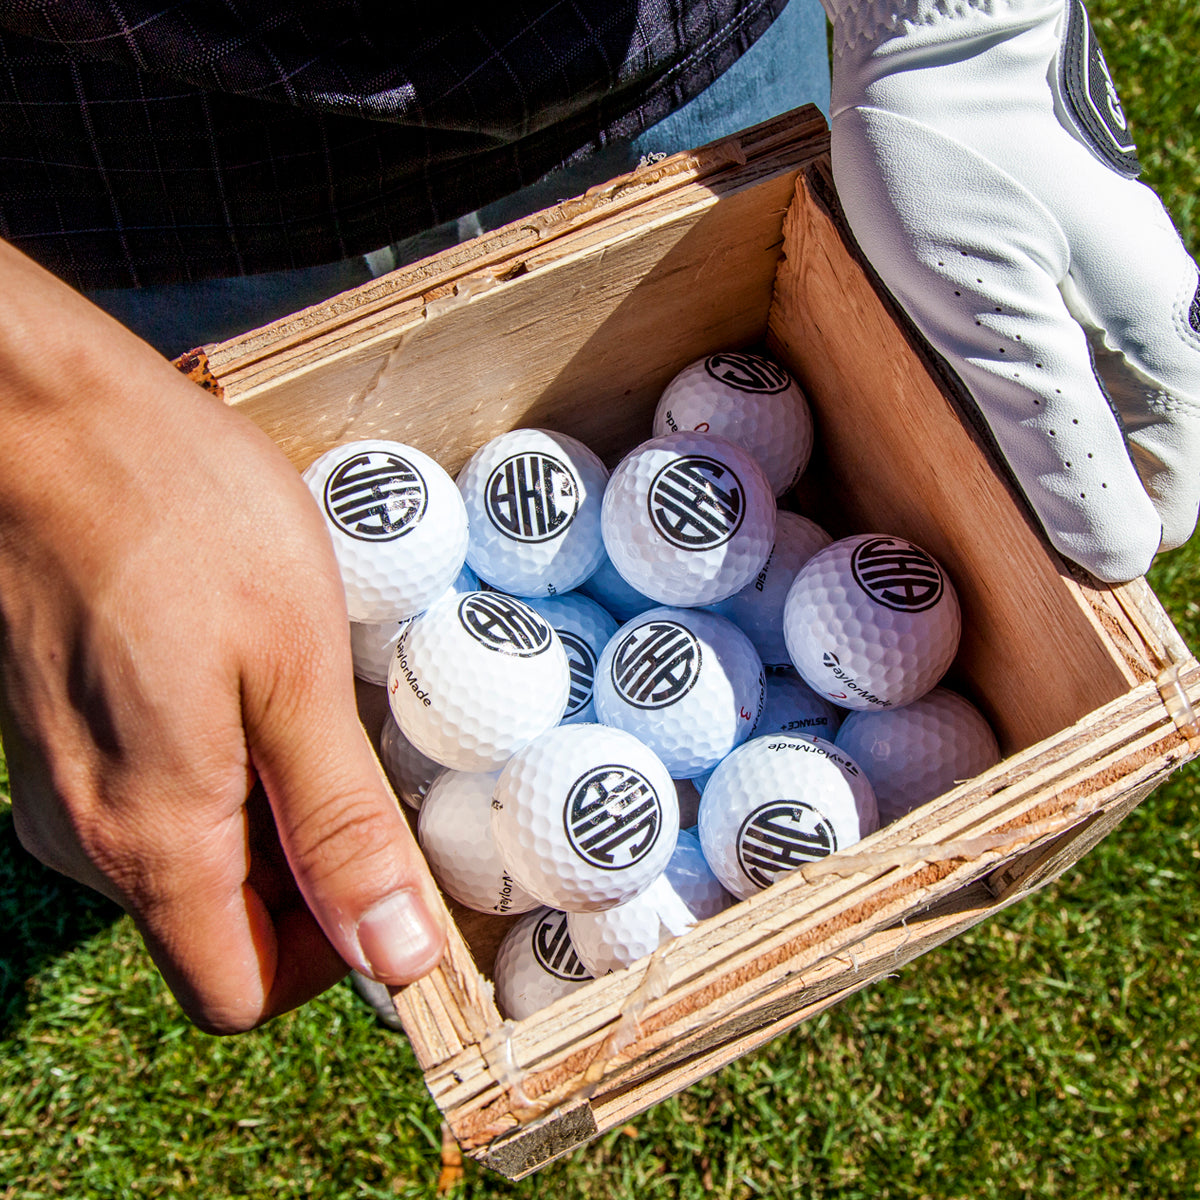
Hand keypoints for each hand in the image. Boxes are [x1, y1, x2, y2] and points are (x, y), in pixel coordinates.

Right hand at [0, 241, 445, 1032]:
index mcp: (151, 840)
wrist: (46, 418)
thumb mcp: (295, 673)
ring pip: (192, 860)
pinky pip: (157, 797)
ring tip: (306, 705)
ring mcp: (67, 784)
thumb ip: (341, 826)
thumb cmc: (181, 522)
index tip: (384, 878)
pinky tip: (250, 681)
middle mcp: (89, 836)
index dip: (326, 959)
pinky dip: (222, 769)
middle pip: (219, 928)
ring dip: (269, 812)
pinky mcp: (64, 732)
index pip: (238, 993)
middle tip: (361, 764)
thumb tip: (398, 955)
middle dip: (307, 873)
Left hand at [822, 0, 1199, 581]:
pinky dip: (992, 413)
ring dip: (1015, 465)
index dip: (1101, 542)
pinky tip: (934, 405)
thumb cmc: (958, 179)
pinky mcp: (1046, 294)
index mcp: (1163, 357)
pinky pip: (1034, 385)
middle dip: (1053, 510)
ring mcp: (1097, 315)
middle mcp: (1147, 340)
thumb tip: (1121, 556)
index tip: (1012, 559)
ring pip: (1074, 432)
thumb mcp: (1000, 327)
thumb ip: (1062, 440)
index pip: (1167, 504)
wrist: (928, 55)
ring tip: (935, 461)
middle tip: (957, 510)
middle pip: (1121, 473)